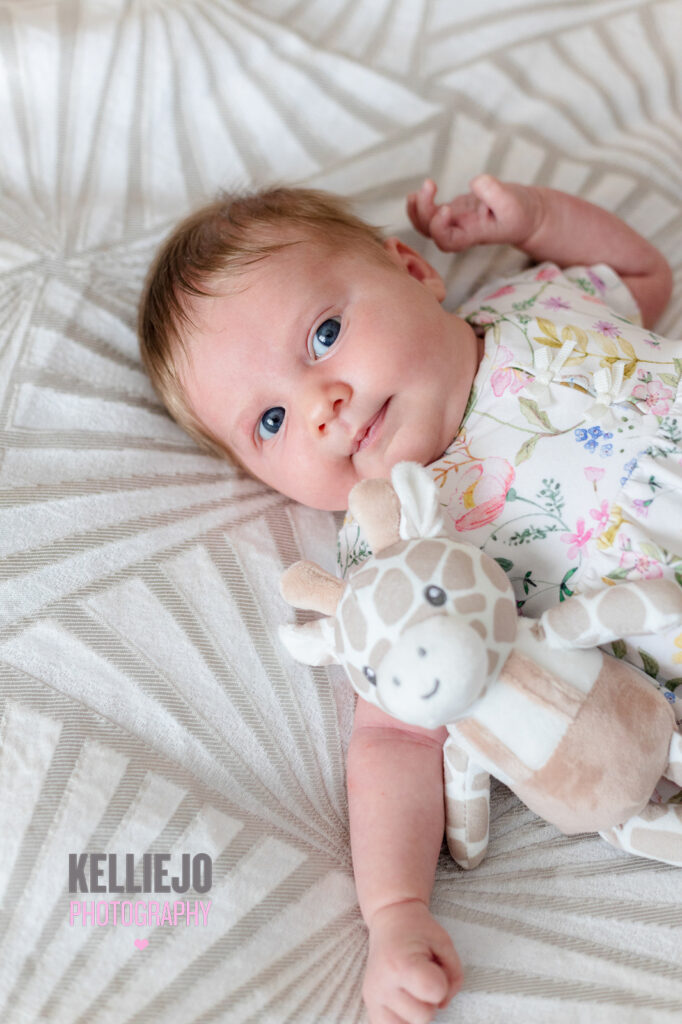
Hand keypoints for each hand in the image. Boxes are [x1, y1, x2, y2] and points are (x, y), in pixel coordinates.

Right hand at [362, 899, 461, 1023]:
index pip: (435, 993)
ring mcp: (373, 997)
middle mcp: (383, 984)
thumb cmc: (419, 930)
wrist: (390, 919)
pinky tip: (403, 1000)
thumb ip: (454, 976)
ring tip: (411, 988)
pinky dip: (403, 1019)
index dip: (442, 982)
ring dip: (416, 1011)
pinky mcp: (369, 1006)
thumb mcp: (445, 943)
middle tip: (422, 976)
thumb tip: (442, 1004)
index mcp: (402, 964)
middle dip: (429, 1000)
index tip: (434, 966)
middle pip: (424, 1017)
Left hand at [406, 174, 543, 253]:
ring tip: (417, 192)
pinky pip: (430, 213)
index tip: (446, 208)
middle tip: (429, 186)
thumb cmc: (521, 213)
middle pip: (432, 233)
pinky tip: (417, 193)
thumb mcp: (514, 203)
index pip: (448, 241)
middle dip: (424, 212)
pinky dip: (420, 204)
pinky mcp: (454, 211)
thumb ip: (495, 193)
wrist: (524, 217)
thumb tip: (474, 183)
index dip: (440, 228)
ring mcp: (455, 222)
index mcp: (473, 235)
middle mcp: (460, 232)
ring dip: (417, 210)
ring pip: (426, 225)